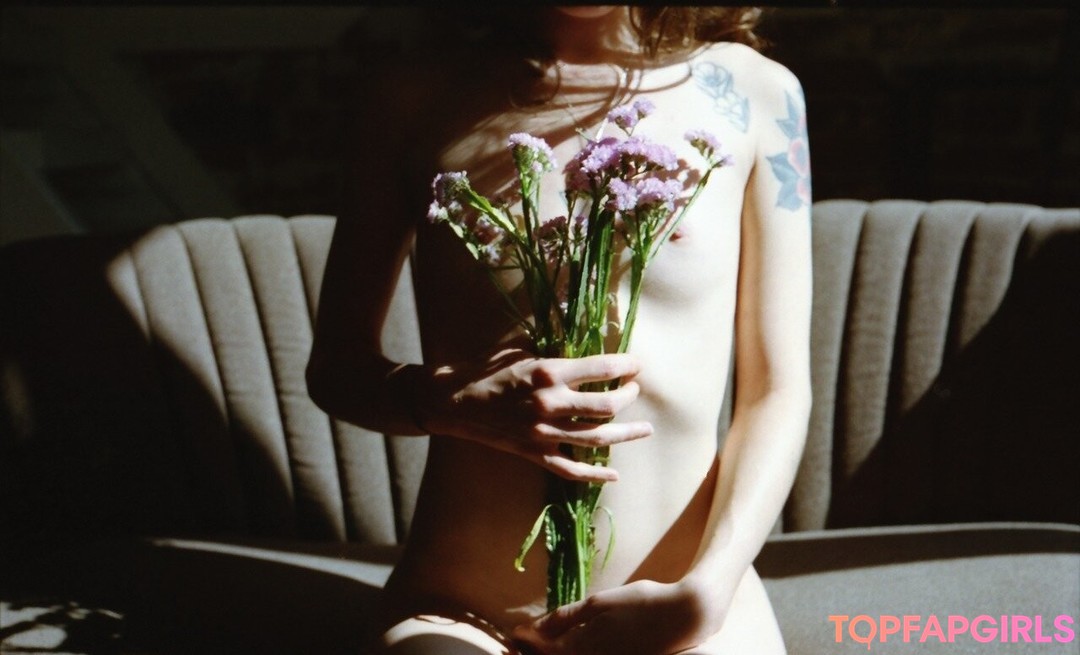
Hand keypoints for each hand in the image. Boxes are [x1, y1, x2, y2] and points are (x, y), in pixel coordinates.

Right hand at [417, 345, 651, 481]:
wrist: (453, 401)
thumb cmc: (486, 368)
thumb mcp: (521, 348)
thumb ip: (554, 349)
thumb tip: (584, 338)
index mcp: (548, 373)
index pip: (602, 368)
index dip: (626, 366)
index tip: (636, 364)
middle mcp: (550, 404)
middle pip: (607, 405)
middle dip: (629, 396)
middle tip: (635, 390)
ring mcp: (543, 433)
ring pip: (597, 438)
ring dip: (626, 434)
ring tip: (645, 429)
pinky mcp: (534, 453)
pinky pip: (571, 469)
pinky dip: (595, 475)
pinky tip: (614, 474)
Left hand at [511, 579, 726, 654]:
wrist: (683, 616)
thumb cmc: (641, 603)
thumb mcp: (599, 604)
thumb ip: (564, 618)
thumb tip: (531, 629)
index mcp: (582, 647)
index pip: (541, 650)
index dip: (524, 641)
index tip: (512, 634)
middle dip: (535, 650)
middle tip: (521, 640)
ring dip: (552, 653)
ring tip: (540, 643)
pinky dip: (573, 654)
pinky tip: (569, 647)